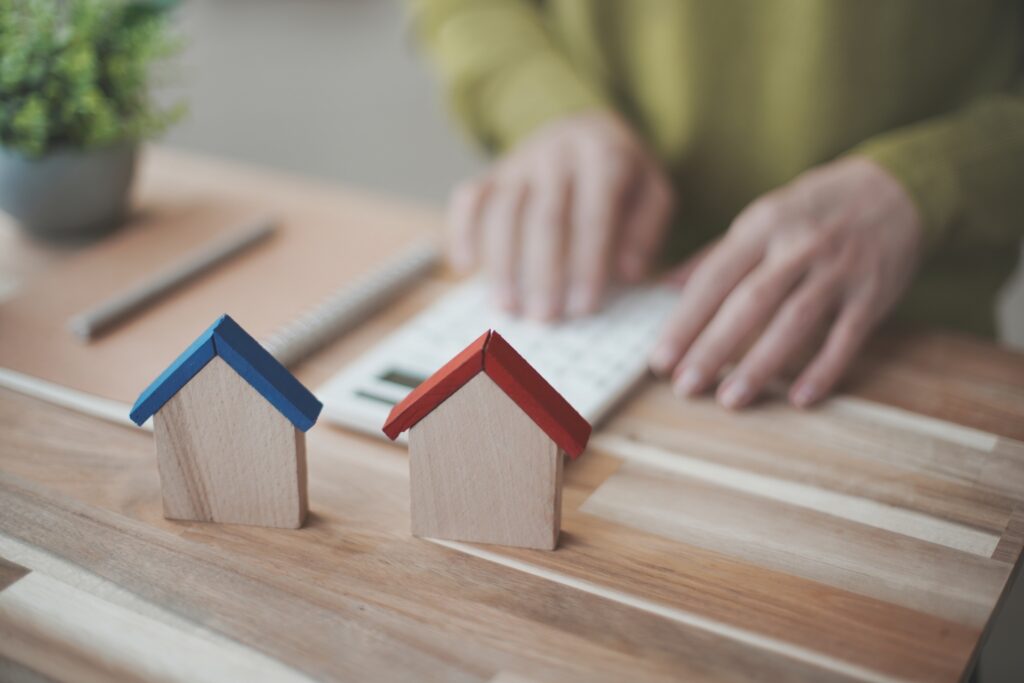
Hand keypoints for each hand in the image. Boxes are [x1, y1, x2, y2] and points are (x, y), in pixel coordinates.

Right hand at [447, 112, 673, 319]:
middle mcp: (556, 153)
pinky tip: (466, 267)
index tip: (583, 308)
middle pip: (544, 217)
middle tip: (544, 317)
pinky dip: (462, 231)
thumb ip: (647, 230)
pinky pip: (468, 198)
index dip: (587, 264)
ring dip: (502, 263)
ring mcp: (519, 161)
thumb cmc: (621, 174)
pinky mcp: (492, 172)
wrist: (585, 128)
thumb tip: (627, 272)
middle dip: (543, 272)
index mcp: (602, 155)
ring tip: (509, 306)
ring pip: (502, 211)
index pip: (592, 215)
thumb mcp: (653, 191)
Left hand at [649, 156, 922, 408]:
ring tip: (730, 400)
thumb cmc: (814, 210)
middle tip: (685, 386)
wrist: (896, 189)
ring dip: (761, 365)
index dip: (685, 320)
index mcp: (763, 225)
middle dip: (713, 348)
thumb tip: (665, 289)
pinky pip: (847, 338)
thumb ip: (715, 256)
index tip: (660, 358)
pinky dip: (824, 370)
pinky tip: (800, 399)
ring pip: (795, 322)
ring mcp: (840, 270)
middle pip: (750, 303)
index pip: (715, 277)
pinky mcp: (874, 294)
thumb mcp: (762, 217)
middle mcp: (800, 245)